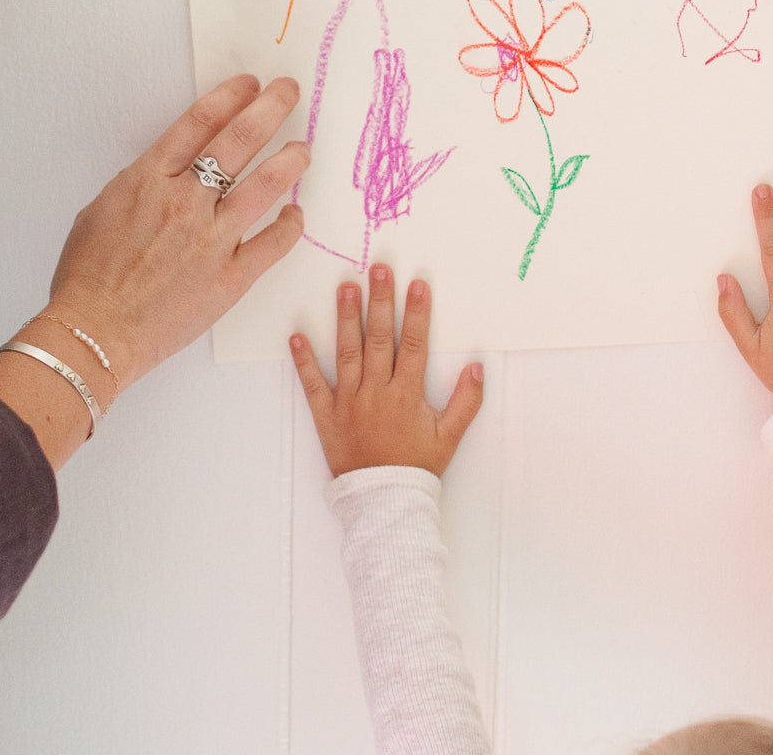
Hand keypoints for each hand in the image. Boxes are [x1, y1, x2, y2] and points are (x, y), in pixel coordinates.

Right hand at [44, 74, 309, 388]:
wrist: (93, 334)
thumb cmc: (88, 278)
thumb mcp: (101, 211)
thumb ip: (141, 185)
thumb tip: (169, 172)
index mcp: (148, 180)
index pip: (198, 123)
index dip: (229, 97)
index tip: (250, 84)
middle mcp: (185, 203)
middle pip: (238, 142)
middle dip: (269, 109)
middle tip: (289, 92)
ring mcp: (211, 240)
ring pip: (265, 187)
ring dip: (289, 162)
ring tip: (303, 149)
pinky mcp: (230, 277)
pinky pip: (273, 244)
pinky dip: (290, 226)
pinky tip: (297, 214)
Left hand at [291, 264, 483, 477]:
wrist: (384, 503)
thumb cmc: (417, 467)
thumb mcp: (450, 436)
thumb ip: (466, 400)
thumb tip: (476, 366)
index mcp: (407, 394)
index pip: (414, 344)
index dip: (417, 313)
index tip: (417, 284)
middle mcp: (377, 392)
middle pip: (379, 338)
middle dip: (380, 301)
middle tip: (379, 269)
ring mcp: (349, 402)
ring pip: (347, 353)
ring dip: (346, 319)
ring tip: (346, 287)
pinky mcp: (326, 415)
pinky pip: (312, 385)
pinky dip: (303, 362)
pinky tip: (296, 336)